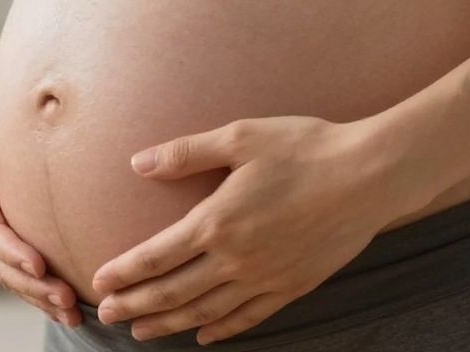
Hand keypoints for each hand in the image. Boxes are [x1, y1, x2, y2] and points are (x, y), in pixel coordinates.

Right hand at [0, 101, 81, 326]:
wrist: (11, 130)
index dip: (11, 250)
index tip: (39, 264)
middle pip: (3, 264)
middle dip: (33, 285)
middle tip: (66, 298)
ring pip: (15, 278)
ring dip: (41, 298)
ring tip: (73, 311)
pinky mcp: (15, 247)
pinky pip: (27, 279)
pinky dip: (45, 298)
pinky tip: (70, 311)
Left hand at [90, 116, 424, 344]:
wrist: (370, 175)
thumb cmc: (305, 148)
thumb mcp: (241, 137)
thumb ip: (186, 153)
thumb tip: (138, 163)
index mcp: (217, 220)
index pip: (156, 256)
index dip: (124, 272)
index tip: (100, 281)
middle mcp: (236, 258)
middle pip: (172, 292)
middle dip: (136, 305)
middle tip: (108, 314)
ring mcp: (265, 277)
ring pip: (205, 311)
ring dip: (168, 324)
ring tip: (141, 333)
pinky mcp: (293, 286)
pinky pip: (249, 317)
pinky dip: (221, 330)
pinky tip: (204, 335)